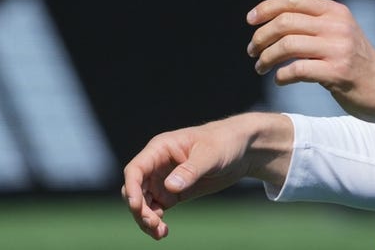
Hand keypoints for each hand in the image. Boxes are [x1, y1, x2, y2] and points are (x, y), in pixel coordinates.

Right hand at [121, 114, 291, 239]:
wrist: (243, 149)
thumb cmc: (225, 142)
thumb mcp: (211, 154)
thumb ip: (190, 170)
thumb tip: (169, 187)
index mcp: (161, 148)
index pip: (136, 169)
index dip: (131, 188)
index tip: (136, 205)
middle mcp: (158, 164)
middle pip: (135, 190)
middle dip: (139, 208)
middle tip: (153, 223)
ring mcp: (164, 180)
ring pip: (144, 203)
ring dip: (146, 219)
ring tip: (160, 232)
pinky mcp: (174, 193)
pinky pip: (157, 210)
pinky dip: (156, 222)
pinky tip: (163, 232)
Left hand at [246, 0, 374, 134]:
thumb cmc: (358, 62)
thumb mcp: (341, 33)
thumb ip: (315, 24)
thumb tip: (274, 22)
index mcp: (336, 11)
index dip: (266, 7)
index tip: (250, 20)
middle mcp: (337, 25)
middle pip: (285, 21)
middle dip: (261, 37)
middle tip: (252, 51)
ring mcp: (338, 48)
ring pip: (287, 45)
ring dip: (266, 57)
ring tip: (261, 67)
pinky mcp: (338, 72)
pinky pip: (297, 69)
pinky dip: (281, 75)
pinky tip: (280, 79)